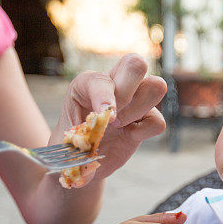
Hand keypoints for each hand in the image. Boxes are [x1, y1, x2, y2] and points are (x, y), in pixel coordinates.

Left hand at [53, 54, 166, 184]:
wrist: (81, 160)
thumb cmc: (71, 144)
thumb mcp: (63, 139)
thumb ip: (73, 142)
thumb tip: (95, 147)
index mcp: (88, 82)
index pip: (102, 79)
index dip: (104, 98)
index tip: (103, 118)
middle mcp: (115, 83)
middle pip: (136, 63)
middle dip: (126, 92)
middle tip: (112, 117)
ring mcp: (134, 99)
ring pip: (157, 85)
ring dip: (137, 109)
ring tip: (119, 125)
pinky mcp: (147, 120)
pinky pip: (159, 121)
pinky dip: (145, 131)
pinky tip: (128, 135)